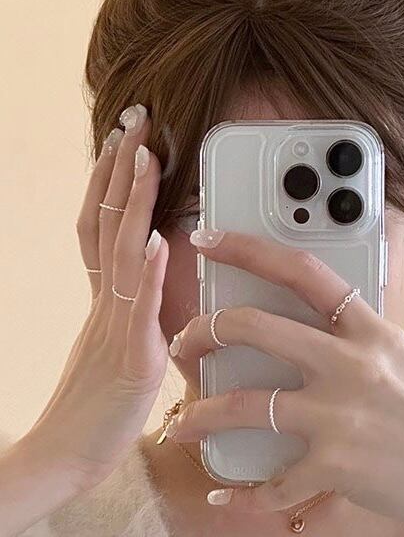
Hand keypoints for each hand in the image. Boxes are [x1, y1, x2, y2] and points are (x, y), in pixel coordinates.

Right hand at [25, 103, 168, 489]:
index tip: (120, 140)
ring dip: (134, 201)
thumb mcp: (112, 338)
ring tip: (146, 156)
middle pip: (107, 221)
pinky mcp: (131, 357)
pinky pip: (140, 307)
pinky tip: (160, 236)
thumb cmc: (97, 400)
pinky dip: (148, 270)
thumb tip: (148, 266)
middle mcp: (104, 300)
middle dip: (122, 168)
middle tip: (135, 120)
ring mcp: (116, 325)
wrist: (67, 456)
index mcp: (103, 295)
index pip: (99, 222)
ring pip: (122, 251)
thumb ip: (129, 300)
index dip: (107, 179)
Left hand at [165, 229, 403, 536]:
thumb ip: (354, 338)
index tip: (210, 240)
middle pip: (256, 328)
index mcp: (368, 329)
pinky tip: (224, 496)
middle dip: (205, 330)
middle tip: (184, 340)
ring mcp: (340, 414)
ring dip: (200, 416)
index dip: (248, 247)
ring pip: (244, 405)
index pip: (301, 272)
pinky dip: (242, 496)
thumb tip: (309, 325)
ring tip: (180, 422)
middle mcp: (349, 363)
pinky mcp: (336, 467)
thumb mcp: (399, 357)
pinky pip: (272, 484)